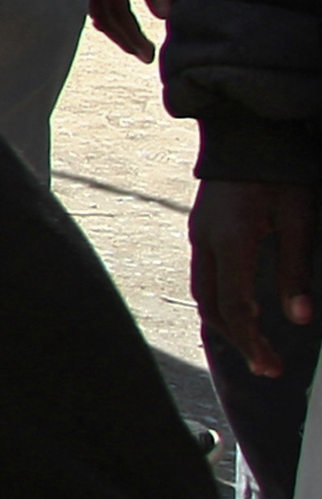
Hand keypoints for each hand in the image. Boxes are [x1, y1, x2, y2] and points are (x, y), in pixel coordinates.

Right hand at [89, 0, 171, 62]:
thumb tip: (163, 15)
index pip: (119, 12)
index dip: (133, 36)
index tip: (149, 53)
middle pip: (103, 17)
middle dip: (123, 39)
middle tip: (144, 55)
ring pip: (93, 10)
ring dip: (112, 29)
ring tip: (132, 43)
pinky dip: (102, 15)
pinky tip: (112, 21)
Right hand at [192, 180, 318, 381]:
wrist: (247, 132)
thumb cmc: (278, 171)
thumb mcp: (297, 220)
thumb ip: (295, 270)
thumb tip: (298, 317)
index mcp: (231, 242)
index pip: (237, 307)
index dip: (253, 343)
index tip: (271, 367)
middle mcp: (207, 242)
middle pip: (212, 306)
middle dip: (239, 340)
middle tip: (267, 364)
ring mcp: (199, 234)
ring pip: (204, 293)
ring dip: (227, 322)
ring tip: (254, 342)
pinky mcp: (202, 228)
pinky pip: (204, 275)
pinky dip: (220, 300)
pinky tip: (241, 307)